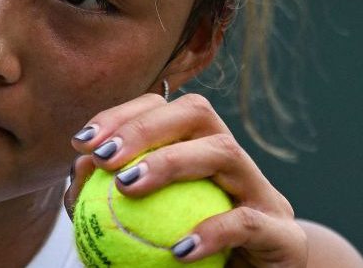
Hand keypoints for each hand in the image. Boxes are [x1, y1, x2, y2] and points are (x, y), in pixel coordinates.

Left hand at [65, 92, 308, 266]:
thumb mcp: (137, 239)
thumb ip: (109, 207)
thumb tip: (77, 172)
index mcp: (201, 155)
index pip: (165, 110)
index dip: (123, 114)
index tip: (83, 143)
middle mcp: (235, 164)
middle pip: (199, 113)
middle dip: (147, 125)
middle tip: (105, 156)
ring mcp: (264, 196)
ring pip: (226, 151)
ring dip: (172, 161)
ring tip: (128, 185)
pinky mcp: (285, 236)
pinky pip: (246, 222)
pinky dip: (211, 232)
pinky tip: (178, 251)